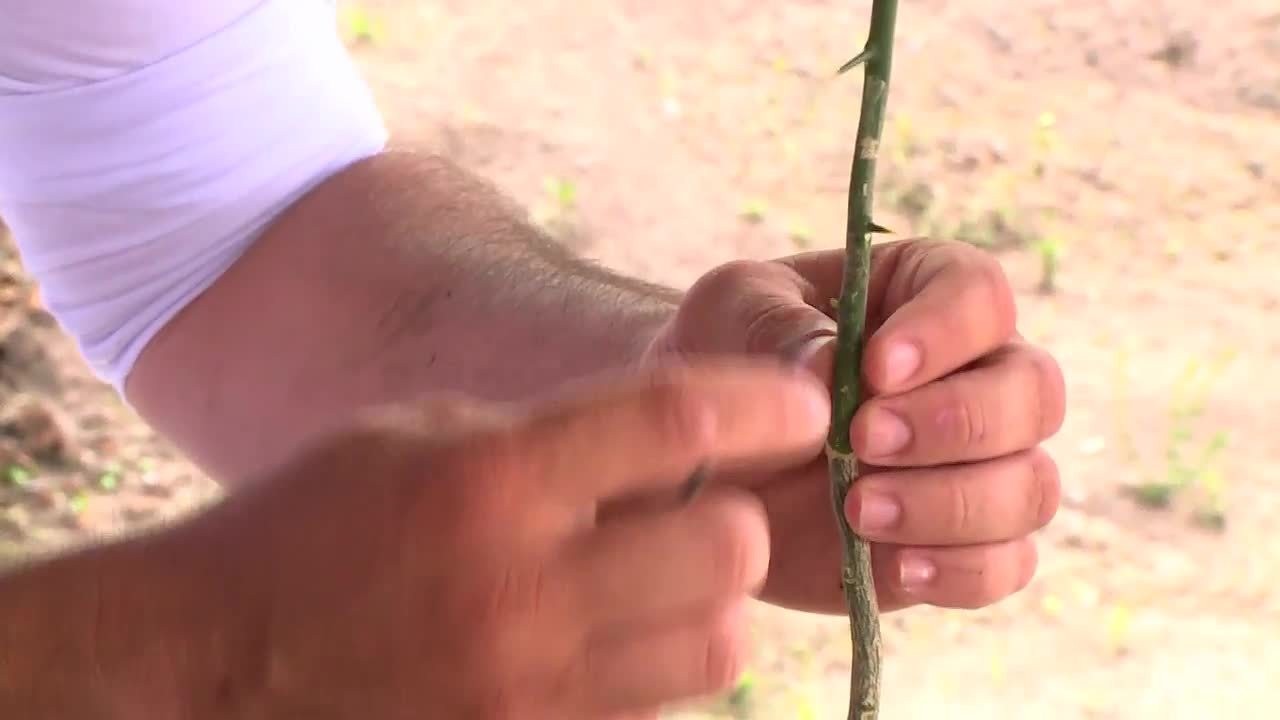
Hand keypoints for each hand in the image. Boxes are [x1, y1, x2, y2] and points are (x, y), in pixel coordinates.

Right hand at [166, 362, 830, 718]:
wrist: (220, 659)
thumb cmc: (321, 518)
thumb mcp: (424, 437)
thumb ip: (552, 440)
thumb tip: (679, 446)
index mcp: (489, 481)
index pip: (675, 423)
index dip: (764, 405)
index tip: (804, 407)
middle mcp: (520, 589)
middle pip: (727, 546)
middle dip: (737, 515)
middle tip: (701, 503)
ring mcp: (528, 687)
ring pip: (717, 645)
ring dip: (710, 600)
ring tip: (658, 578)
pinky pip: (657, 706)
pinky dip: (660, 665)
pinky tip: (609, 636)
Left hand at [645, 238, 1066, 613]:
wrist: (699, 447)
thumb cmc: (725, 351)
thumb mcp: (734, 311)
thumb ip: (783, 328)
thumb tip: (835, 366)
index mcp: (929, 293)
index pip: (982, 296)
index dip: (946, 332)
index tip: (875, 368)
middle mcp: (976, 374)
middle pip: (1033, 393)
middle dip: (957, 423)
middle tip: (862, 441)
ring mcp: (977, 465)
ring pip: (1029, 486)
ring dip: (953, 502)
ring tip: (857, 508)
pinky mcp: (957, 542)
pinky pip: (1005, 564)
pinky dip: (962, 570)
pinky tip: (895, 566)